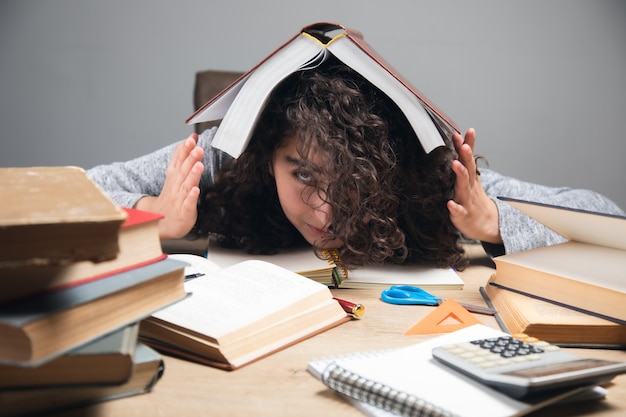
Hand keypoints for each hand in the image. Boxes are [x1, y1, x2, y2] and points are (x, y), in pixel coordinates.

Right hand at [136, 134, 204, 239]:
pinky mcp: (184, 212)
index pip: (179, 160)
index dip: (185, 149)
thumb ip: (182, 158)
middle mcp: (176, 186)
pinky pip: (188, 204)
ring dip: (192, 175)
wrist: (161, 222)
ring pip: (186, 185)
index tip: (192, 138)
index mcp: (174, 177)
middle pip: (183, 170)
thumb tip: (188, 140)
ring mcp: (180, 199)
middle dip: (190, 158)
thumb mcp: (175, 175)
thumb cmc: (172, 197)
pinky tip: (195, 191)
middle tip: (197, 148)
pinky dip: (191, 197)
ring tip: (198, 165)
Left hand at [447, 128, 501, 243]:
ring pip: (463, 187)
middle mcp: (469, 187)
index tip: (465, 132)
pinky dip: (455, 208)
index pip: (469, 159)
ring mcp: (467, 201)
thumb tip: (460, 142)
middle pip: (468, 169)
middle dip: (466, 156)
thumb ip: (464, 161)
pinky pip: (459, 212)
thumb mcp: (471, 179)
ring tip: (455, 164)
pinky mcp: (463, 216)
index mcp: (470, 178)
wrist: (487, 224)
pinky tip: (450, 204)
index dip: (467, 145)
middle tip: (463, 145)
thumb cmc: (474, 199)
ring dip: (460, 175)